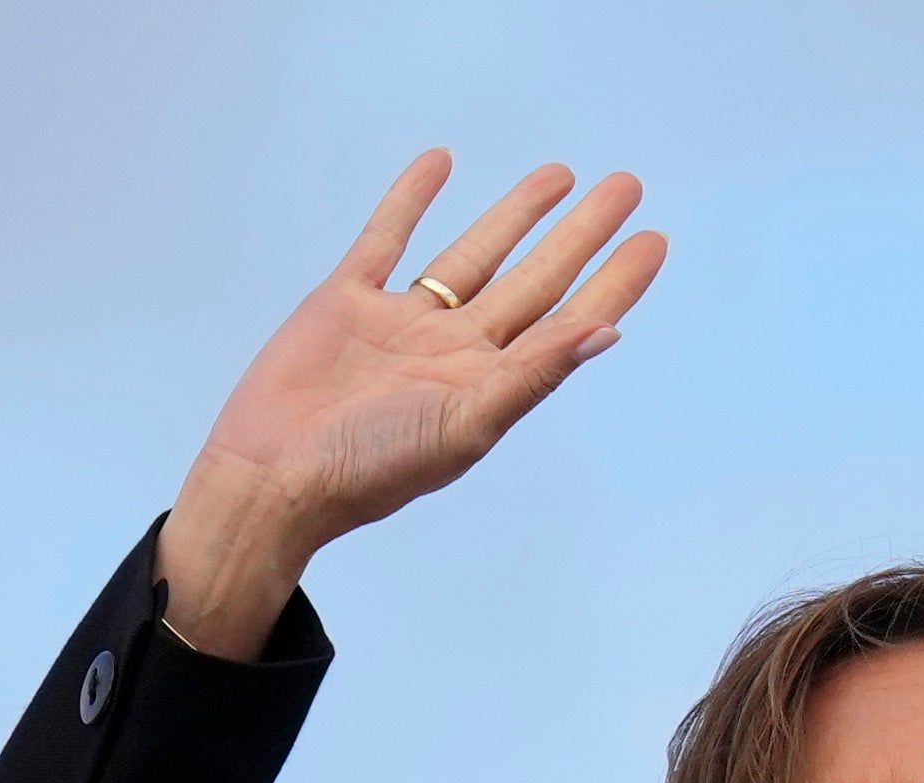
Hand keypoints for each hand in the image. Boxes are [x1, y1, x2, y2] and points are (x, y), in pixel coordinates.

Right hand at [159, 153, 665, 657]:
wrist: (272, 476)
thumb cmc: (369, 468)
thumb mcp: (465, 424)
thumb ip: (534, 374)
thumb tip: (605, 332)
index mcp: (489, 384)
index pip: (566, 321)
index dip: (612, 282)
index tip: (651, 241)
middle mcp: (453, 351)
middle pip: (533, 278)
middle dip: (579, 235)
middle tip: (623, 189)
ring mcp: (401, 324)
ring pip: (472, 254)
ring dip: (514, 215)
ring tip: (559, 177)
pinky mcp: (347, 303)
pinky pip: (386, 239)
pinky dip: (411, 201)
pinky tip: (440, 165)